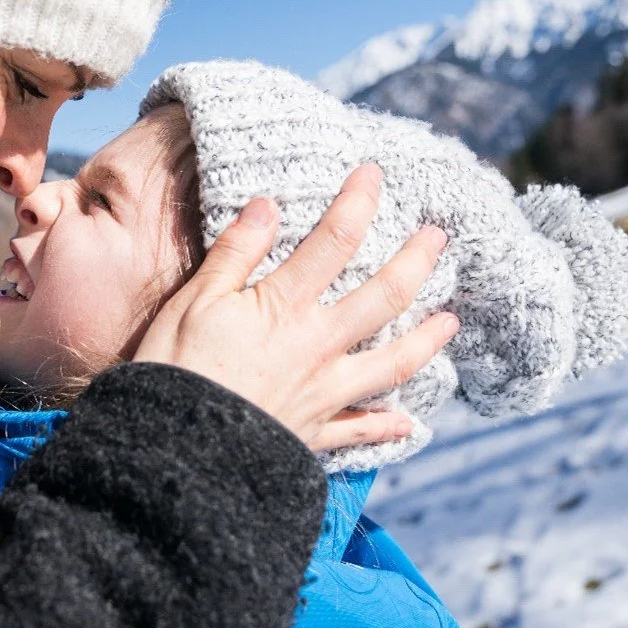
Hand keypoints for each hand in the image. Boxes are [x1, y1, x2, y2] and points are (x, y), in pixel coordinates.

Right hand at [133, 164, 458, 451]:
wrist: (177, 453)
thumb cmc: (175, 370)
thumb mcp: (194, 301)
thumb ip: (235, 253)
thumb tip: (268, 204)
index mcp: (285, 306)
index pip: (335, 241)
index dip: (358, 202)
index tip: (374, 174)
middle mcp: (318, 345)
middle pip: (384, 297)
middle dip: (417, 263)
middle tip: (439, 238)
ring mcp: (324, 393)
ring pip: (393, 363)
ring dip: (427, 340)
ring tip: (451, 322)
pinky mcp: (315, 434)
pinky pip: (363, 431)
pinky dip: (389, 427)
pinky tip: (409, 424)